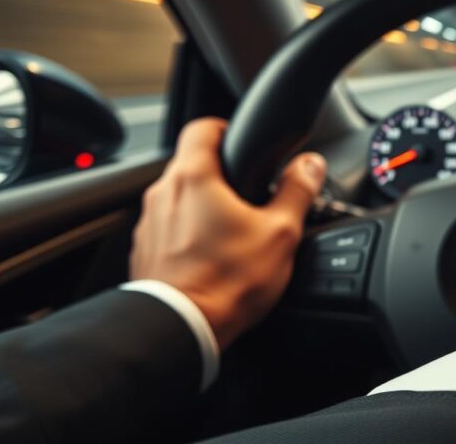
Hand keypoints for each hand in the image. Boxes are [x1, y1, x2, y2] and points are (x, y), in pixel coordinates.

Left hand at [130, 118, 325, 348]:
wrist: (181, 329)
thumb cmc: (226, 281)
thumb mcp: (280, 232)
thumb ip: (297, 191)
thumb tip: (310, 165)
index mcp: (194, 177)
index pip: (202, 127)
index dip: (225, 128)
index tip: (243, 141)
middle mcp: (163, 194)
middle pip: (192, 165)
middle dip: (221, 175)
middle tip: (251, 195)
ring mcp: (149, 224)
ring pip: (179, 199)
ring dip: (203, 207)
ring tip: (234, 232)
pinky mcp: (144, 253)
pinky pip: (169, 230)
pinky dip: (188, 235)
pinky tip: (213, 257)